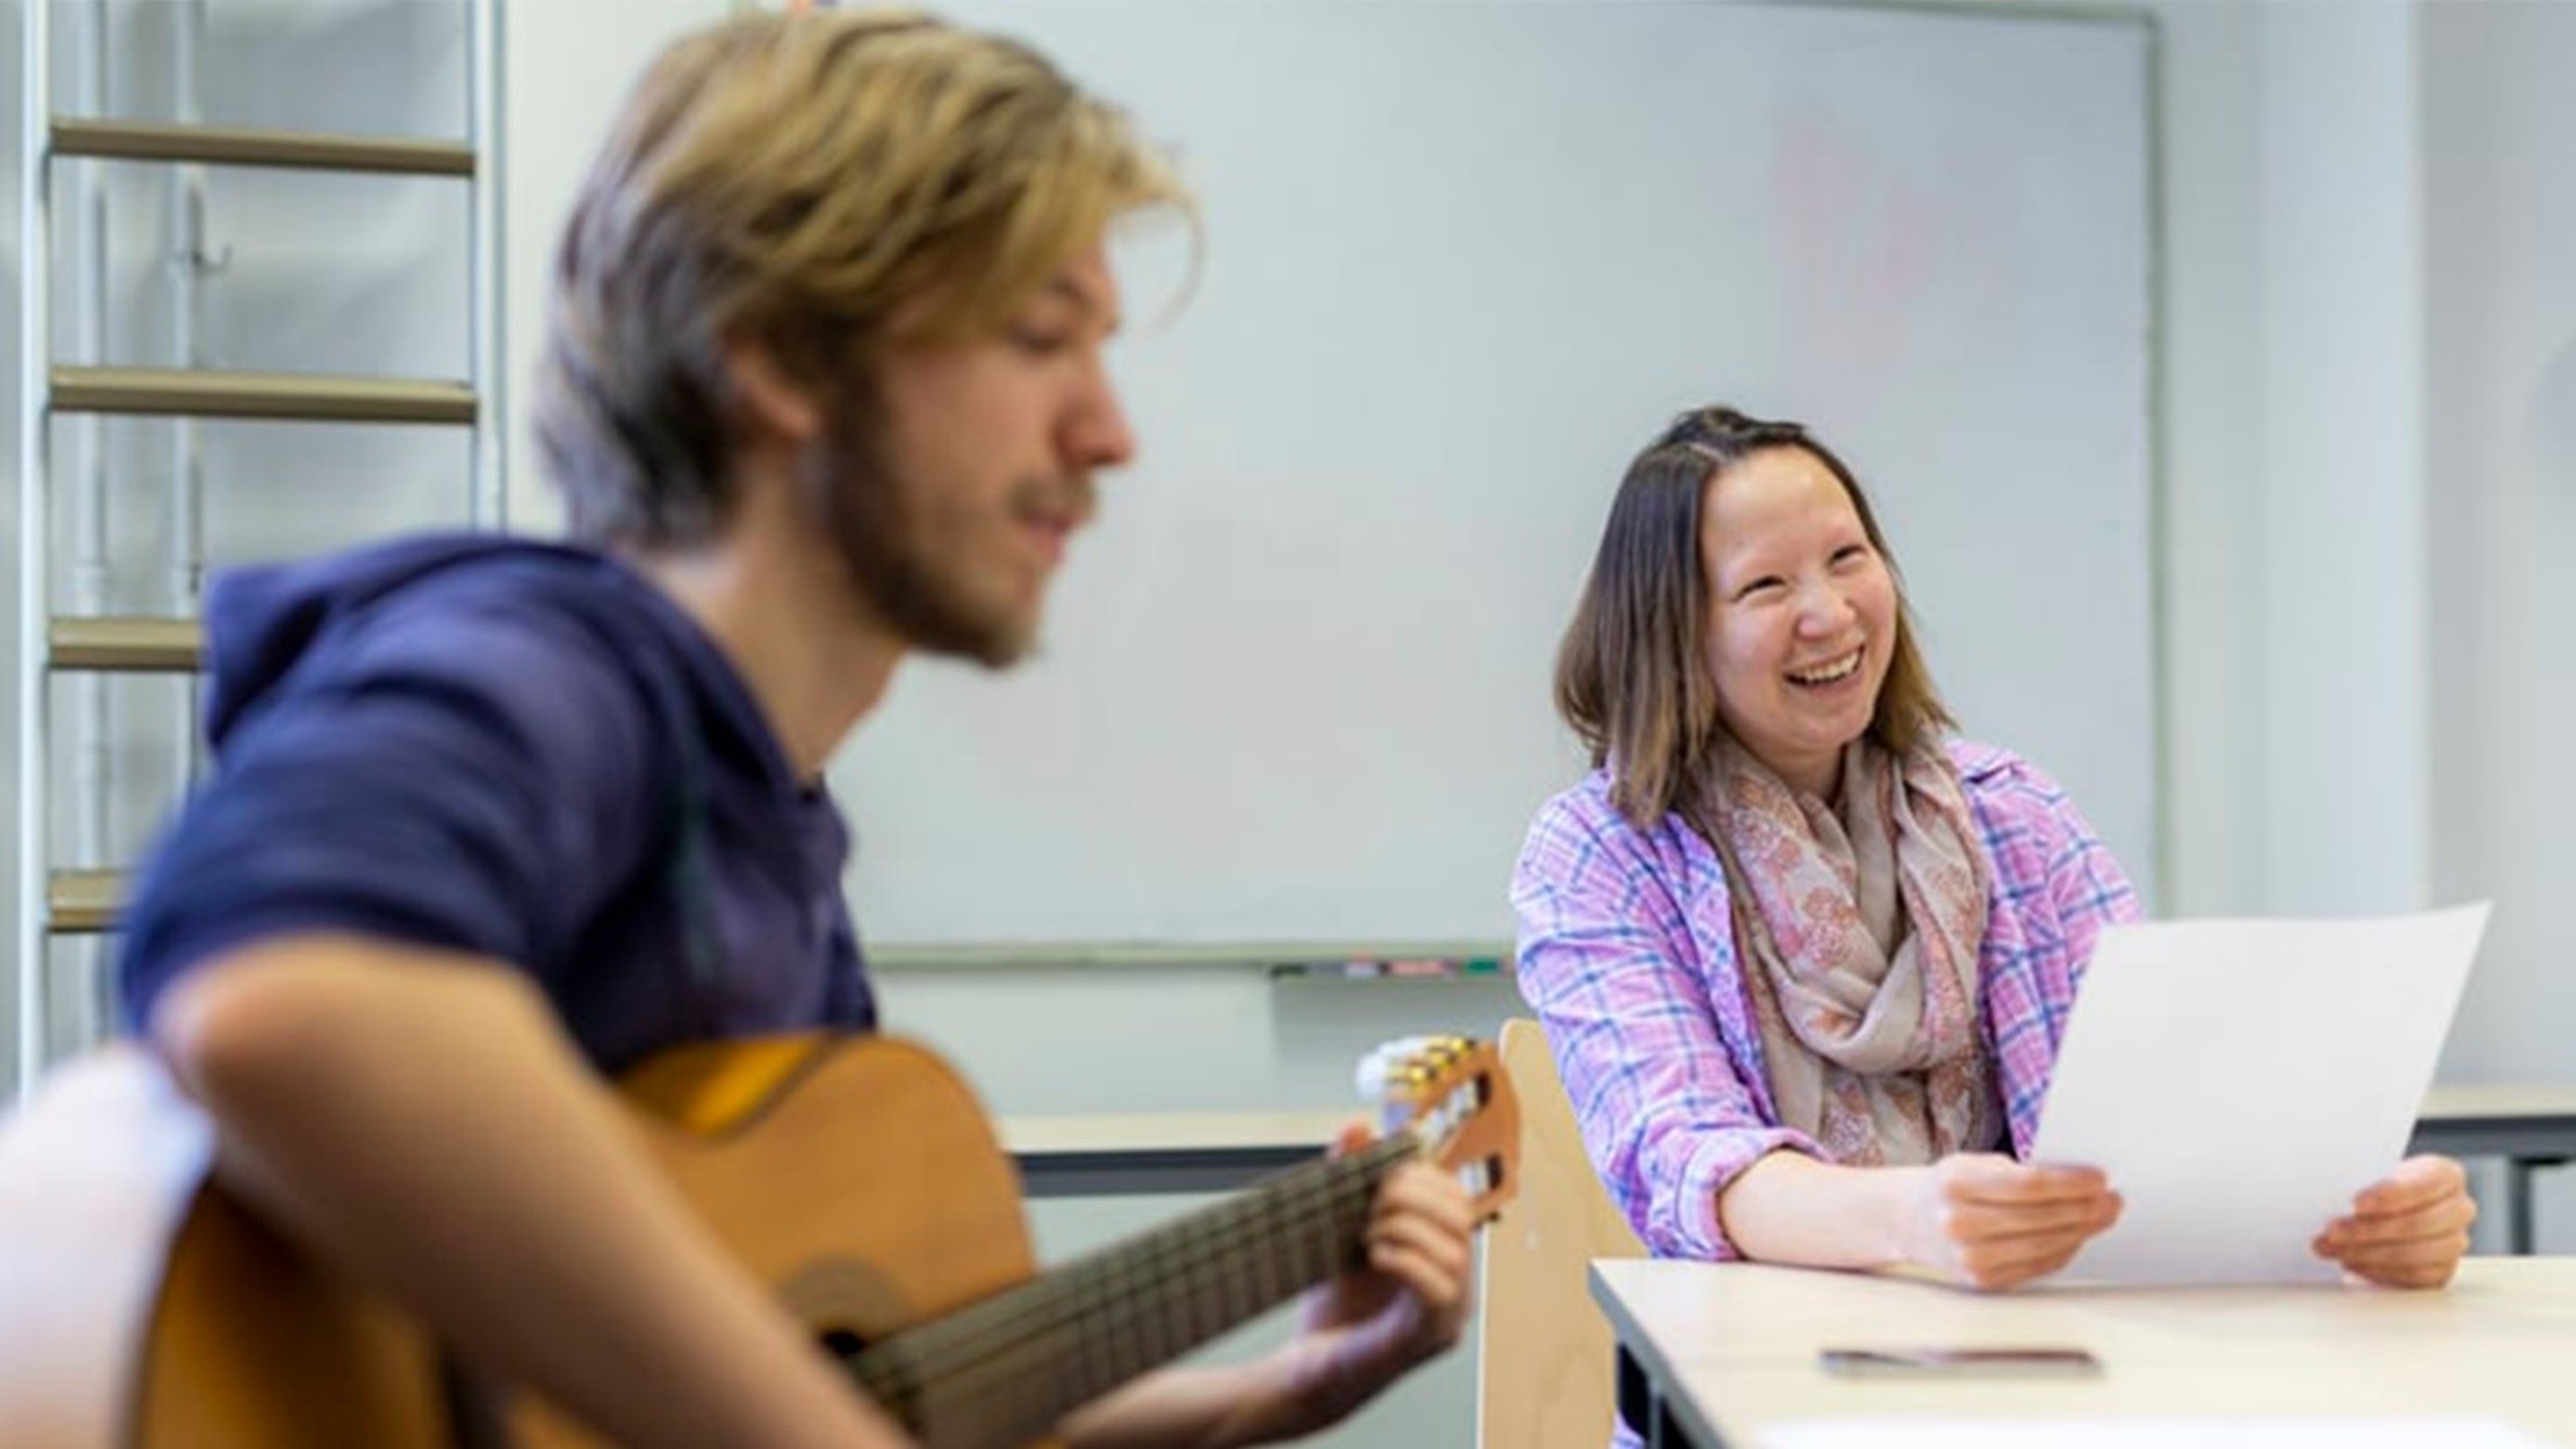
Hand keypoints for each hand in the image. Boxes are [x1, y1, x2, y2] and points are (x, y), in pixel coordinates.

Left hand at [1249, 1126, 1474, 1440]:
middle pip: (1461, 1214)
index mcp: (1442, 1251)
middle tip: (1371, 1204)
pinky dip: (1406, 1261)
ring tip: (1367, 1237)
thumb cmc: (1333, 1301)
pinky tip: (1376, 1256)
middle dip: (1412, 1196)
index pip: (1456, 1195)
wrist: (1306, 1366)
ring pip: (1455, 1250)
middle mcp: (1456, 1281)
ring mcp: (1448, 1313)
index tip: (1380, 1175)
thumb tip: (1358, 1125)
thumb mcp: (1338, 1228)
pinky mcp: (1428, 1337)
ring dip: (1404, 1229)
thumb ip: (1348, 1176)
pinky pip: (1440, 1290)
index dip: (1422, 1175)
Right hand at [1904, 1153, 2121, 1290]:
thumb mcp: (1973, 1163)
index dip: (2069, 1183)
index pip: (2027, 1185)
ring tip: (2102, 1216)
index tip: (2098, 1178)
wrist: (1907, 1220)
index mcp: (1956, 1184)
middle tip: (2112, 1199)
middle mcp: (1959, 1224)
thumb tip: (2080, 1184)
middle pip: (2040, 1218)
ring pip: (2044, 1245)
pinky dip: (2063, 1251)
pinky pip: (2037, 1267)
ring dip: (2082, 1231)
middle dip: (2085, 1208)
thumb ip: (2018, 1172)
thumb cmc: (1949, 1187)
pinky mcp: (1982, 1281)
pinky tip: (2076, 1236)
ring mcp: (1969, 1258)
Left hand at [2314, 1154, 2474, 1288]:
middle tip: (2332, 1231)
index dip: (2389, 1195)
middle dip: (2368, 1230)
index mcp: (2446, 1175)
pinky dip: (2377, 1271)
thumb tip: (2330, 1190)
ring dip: (2365, 1253)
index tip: (2355, 1203)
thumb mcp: (2371, 1170)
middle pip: (2418, 1224)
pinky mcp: (2441, 1271)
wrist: (2385, 1207)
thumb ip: (2361, 1177)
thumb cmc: (2377, 1185)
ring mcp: (2454, 1243)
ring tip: (2331, 1248)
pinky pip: (2412, 1276)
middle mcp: (2458, 1209)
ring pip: (2414, 1254)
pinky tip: (2351, 1262)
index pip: (2425, 1184)